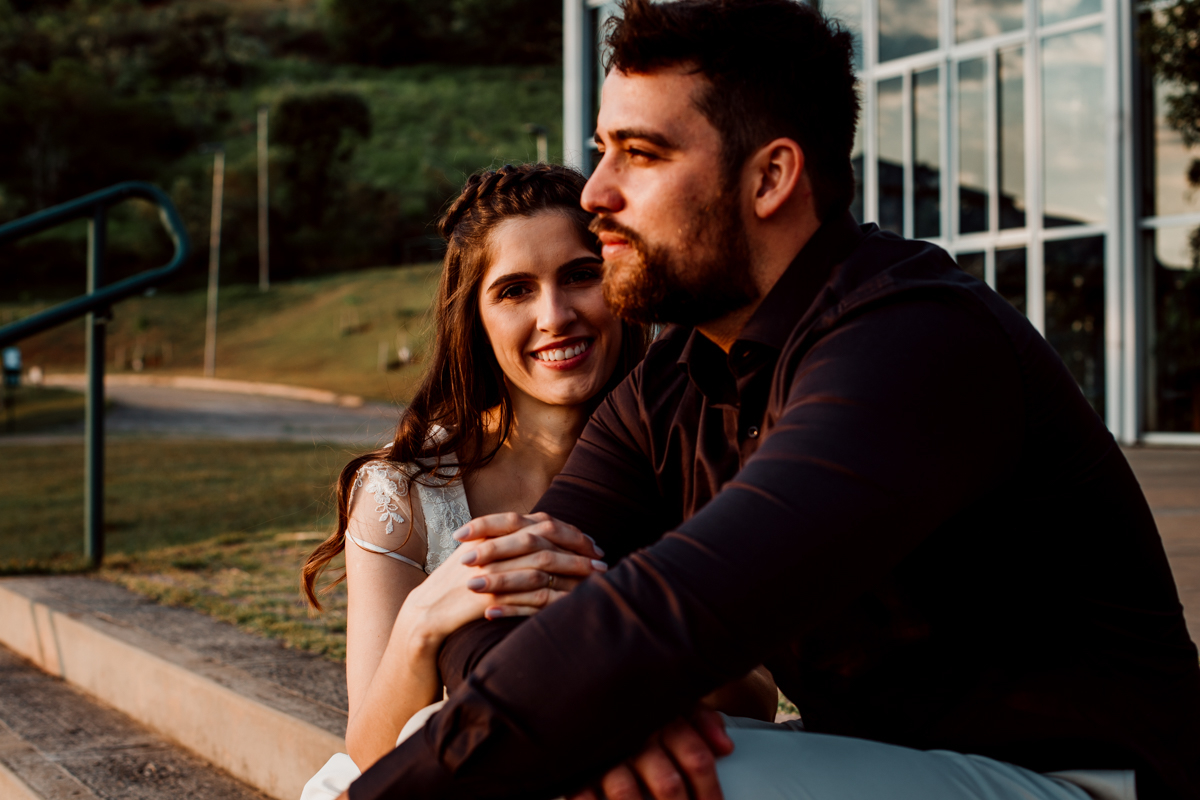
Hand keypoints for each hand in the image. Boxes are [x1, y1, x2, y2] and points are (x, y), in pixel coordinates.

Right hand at [401, 515, 605, 639]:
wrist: (426, 613)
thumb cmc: (457, 586)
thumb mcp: (481, 557)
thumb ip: (507, 543)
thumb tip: (543, 535)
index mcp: (492, 533)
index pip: (539, 524)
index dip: (569, 532)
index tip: (591, 543)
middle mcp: (492, 546)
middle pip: (544, 540)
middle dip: (577, 549)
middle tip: (601, 559)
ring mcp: (489, 570)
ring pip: (540, 566)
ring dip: (572, 572)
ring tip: (595, 579)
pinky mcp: (487, 596)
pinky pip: (526, 595)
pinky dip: (554, 598)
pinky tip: (572, 602)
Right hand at [568, 707, 732, 799]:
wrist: (591, 680)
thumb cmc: (643, 702)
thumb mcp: (677, 701)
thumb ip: (704, 721)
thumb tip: (725, 747)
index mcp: (665, 720)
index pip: (697, 759)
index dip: (710, 790)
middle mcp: (637, 737)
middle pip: (667, 783)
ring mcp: (607, 754)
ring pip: (626, 792)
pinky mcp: (581, 766)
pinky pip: (584, 793)